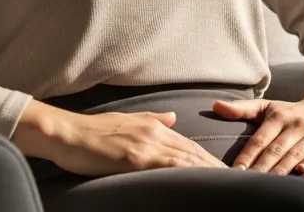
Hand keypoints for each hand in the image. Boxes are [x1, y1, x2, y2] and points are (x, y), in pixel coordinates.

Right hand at [15, 102, 226, 176]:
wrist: (66, 132)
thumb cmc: (91, 130)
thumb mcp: (127, 119)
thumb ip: (153, 119)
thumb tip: (174, 118)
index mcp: (153, 125)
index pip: (188, 145)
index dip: (208, 159)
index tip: (225, 171)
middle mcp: (155, 131)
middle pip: (193, 153)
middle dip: (215, 168)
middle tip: (237, 181)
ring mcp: (146, 143)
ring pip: (186, 159)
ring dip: (208, 172)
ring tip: (227, 185)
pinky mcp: (135, 157)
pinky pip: (167, 166)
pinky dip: (186, 173)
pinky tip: (198, 182)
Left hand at [211, 85, 303, 174]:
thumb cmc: (292, 112)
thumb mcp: (269, 107)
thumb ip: (242, 109)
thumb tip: (215, 106)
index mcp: (279, 116)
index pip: (260, 139)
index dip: (248, 155)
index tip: (236, 170)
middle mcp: (296, 125)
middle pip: (276, 149)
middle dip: (261, 167)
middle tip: (247, 181)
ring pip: (294, 154)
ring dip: (280, 169)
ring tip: (267, 183)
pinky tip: (301, 172)